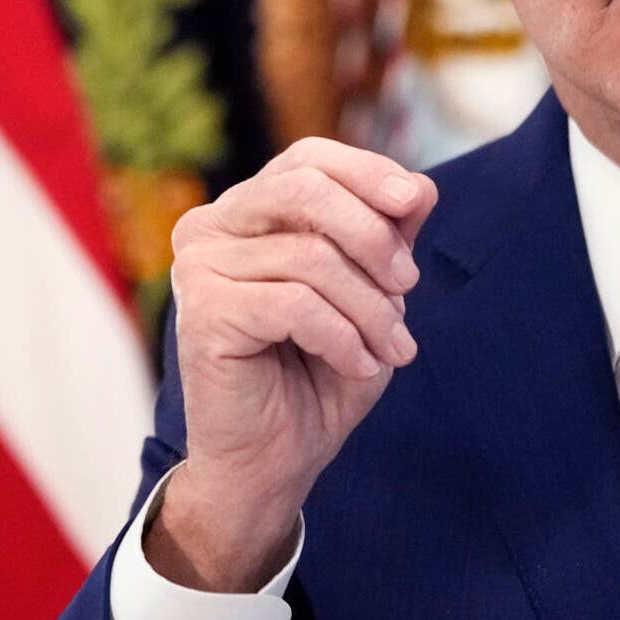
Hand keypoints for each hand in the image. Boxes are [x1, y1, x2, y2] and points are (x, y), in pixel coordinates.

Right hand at [144, 137, 436, 592]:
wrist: (274, 460)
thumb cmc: (317, 373)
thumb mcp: (368, 294)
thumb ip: (386, 237)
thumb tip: (421, 187)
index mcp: (245, 211)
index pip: (307, 159)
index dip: (367, 172)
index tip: (416, 204)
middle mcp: (210, 227)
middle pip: (303, 188)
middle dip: (373, 236)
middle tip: (408, 287)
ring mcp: (199, 268)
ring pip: (312, 256)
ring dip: (371, 308)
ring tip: (393, 348)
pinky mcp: (203, 313)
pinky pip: (296, 304)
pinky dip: (344, 337)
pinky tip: (357, 365)